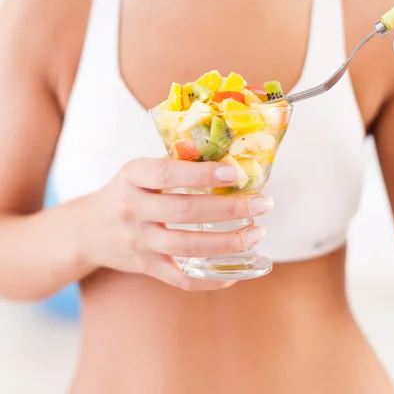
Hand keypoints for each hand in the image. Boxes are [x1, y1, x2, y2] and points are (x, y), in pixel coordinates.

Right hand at [80, 158, 271, 291]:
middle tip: (263, 203)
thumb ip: (174, 164)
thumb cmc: (125, 192)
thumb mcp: (138, 170)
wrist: (88, 229)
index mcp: (132, 177)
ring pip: (186, 246)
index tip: (235, 173)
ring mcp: (138, 241)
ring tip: (256, 234)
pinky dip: (210, 279)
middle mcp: (132, 209)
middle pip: (184, 211)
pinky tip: (236, 272)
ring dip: (227, 242)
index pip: (166, 174)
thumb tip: (228, 157)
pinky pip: (180, 278)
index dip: (201, 174)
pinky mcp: (145, 267)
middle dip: (229, 209)